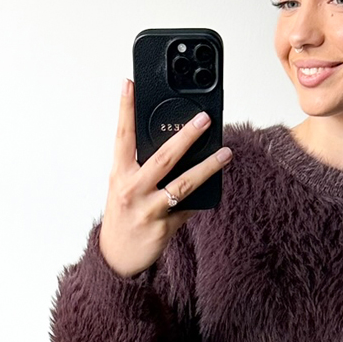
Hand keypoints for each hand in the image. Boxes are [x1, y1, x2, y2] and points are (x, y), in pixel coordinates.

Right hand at [98, 78, 232, 277]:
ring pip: (184, 184)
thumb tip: (174, 144)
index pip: (122, 136)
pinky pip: (189, 209)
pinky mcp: (164, 227)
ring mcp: (148, 209)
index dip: (125, 109)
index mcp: (119, 174)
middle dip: (186, 136)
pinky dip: (203, 198)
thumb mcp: (123, 186)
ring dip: (208, 167)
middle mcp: (132, 189)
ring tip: (226, 153)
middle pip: (163, 157)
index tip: (130, 84)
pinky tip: (216, 188)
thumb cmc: (122, 215)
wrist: (116, 257)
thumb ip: (141, 166)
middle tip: (204, 119)